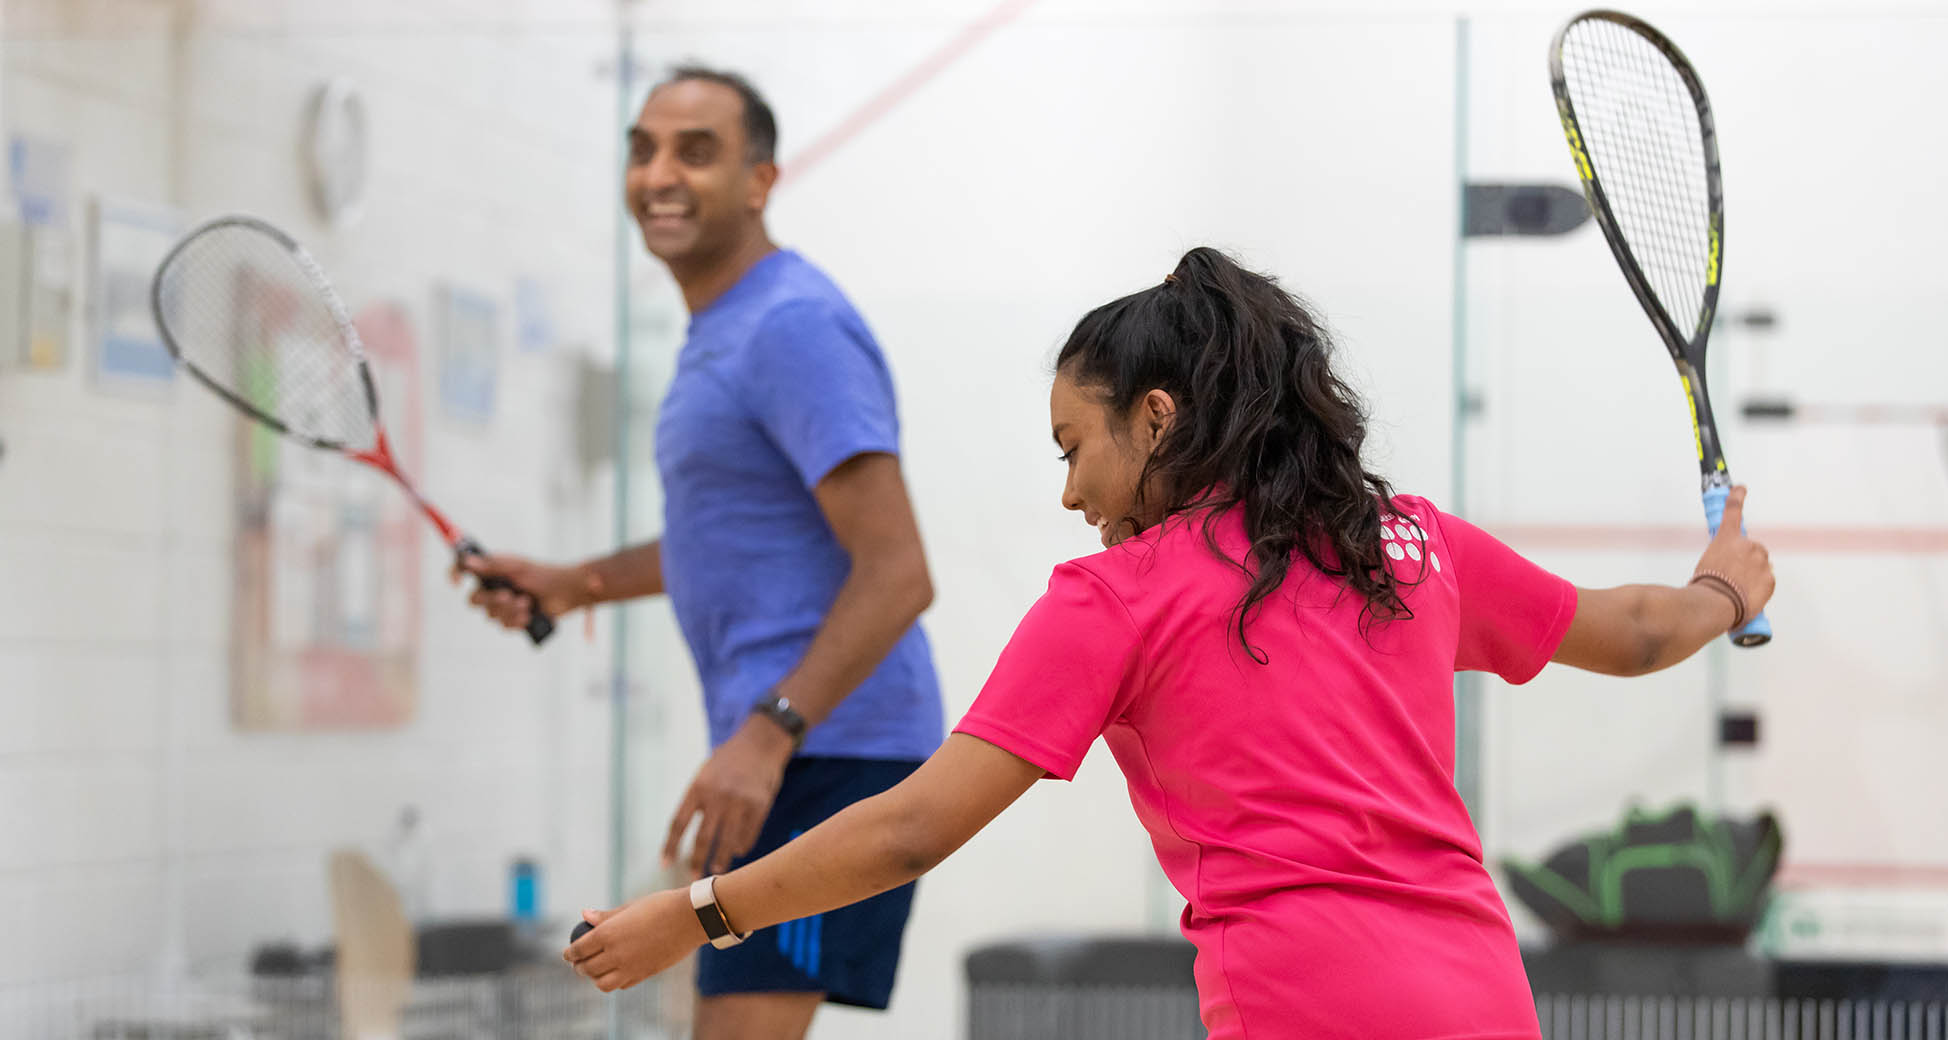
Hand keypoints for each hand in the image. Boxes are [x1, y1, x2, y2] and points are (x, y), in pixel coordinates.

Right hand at [449, 552, 599, 630]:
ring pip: (490, 616)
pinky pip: (503, 626)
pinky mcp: (513, 619)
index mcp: (492, 571)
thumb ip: (492, 565)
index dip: (454, 573)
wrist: (566, 593)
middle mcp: (493, 587)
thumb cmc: (543, 574)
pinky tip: (529, 615)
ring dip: (509, 610)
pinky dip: (516, 621)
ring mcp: (502, 605)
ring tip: (528, 603)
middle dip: (492, 600)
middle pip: (474, 600)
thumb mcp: (518, 567)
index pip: (464, 570)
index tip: (455, 581)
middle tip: (510, 595)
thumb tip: (467, 561)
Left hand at [563, 889, 705, 991]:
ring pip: (602, 983)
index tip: (568, 953)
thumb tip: (584, 915)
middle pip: (586, 968)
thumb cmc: (660, 906)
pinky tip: (616, 971)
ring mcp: (630, 967)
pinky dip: (614, 981)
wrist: (690, 918)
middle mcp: (615, 954)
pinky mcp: (644, 974)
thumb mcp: (630, 907)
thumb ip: (605, 916)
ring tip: (596, 971)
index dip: (569, 953)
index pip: (578, 950)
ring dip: (595, 978)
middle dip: (578, 966)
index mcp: (608, 933)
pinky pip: (622, 984)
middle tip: (578, 963)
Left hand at [663, 717, 794, 877]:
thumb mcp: (705, 774)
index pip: (679, 823)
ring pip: (727, 842)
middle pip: (703, 839)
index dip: (670, 846)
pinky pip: (748, 835)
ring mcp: (740, 802)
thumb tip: (685, 836)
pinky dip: (741, 847)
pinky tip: (737, 852)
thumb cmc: (727, 761)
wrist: (760, 743)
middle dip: (696, 862)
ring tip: (716, 870)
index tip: (665, 864)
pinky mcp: (760, 806)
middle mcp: (717, 796)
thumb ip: (697, 801)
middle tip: (693, 878)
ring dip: (720, 860)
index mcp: (698, 787)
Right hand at [1693, 485, 1774, 621]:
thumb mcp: (1706, 565)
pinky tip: (1746, 596)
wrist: (1716, 603)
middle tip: (1733, 576)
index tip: (1740, 488)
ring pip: (1760, 566)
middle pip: (1752, 549)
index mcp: (1727, 539)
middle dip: (1746, 560)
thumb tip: (1726, 569)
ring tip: (1737, 590)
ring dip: (1753, 574)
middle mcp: (1747, 545)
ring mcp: (1761, 562)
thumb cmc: (1705, 585)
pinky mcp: (1770, 579)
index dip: (1736, 498)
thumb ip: (1720, 560)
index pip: (1732, 511)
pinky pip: (1766, 581)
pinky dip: (1758, 587)